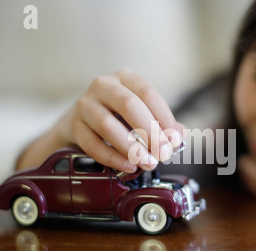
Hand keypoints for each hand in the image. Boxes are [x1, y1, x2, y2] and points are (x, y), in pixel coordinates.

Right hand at [17, 69, 184, 171]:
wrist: (82, 123)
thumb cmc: (119, 117)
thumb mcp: (142, 115)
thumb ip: (162, 124)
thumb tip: (180, 135)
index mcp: (125, 78)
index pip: (148, 93)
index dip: (163, 117)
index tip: (175, 139)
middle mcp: (103, 86)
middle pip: (128, 105)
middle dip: (149, 133)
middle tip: (163, 154)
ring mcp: (85, 105)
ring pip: (107, 125)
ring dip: (131, 148)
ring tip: (147, 163)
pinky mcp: (74, 126)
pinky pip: (93, 144)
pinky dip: (113, 158)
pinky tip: (128, 167)